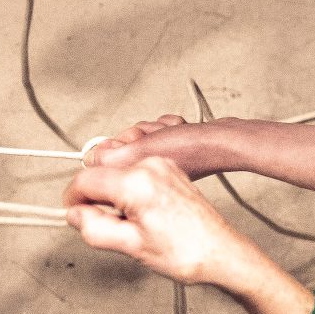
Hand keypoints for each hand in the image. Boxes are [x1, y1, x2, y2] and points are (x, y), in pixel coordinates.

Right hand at [64, 158, 272, 290]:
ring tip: (131, 224)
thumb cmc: (187, 252)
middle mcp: (150, 166)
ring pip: (117, 175)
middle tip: (107, 228)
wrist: (222, 252)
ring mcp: (162, 166)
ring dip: (113, 198)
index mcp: (136, 182)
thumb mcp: (130, 246)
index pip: (84, 180)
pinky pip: (135, 176)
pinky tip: (144, 215)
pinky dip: (129, 193)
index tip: (74, 216)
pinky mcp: (169, 171)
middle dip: (94, 201)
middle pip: (100, 176)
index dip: (73, 201)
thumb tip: (75, 215)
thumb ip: (93, 228)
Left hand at [84, 115, 243, 179]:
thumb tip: (90, 159)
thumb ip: (106, 159)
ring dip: (152, 129)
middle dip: (136, 135)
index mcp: (130, 187)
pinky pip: (154, 131)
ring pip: (137, 135)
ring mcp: (155, 168)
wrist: (224, 141)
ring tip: (169, 136)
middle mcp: (141, 181)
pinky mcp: (168, 156)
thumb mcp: (136, 152)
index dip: (115, 147)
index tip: (127, 148)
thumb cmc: (191, 149)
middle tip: (155, 140)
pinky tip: (177, 133)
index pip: (99, 166)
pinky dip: (165, 127)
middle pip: (119, 146)